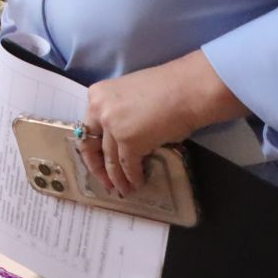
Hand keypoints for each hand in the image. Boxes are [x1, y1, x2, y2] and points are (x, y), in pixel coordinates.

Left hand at [76, 50, 246, 195]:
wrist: (189, 89)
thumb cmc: (168, 88)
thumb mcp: (129, 96)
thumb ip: (118, 113)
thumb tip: (120, 137)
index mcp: (97, 95)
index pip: (87, 128)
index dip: (92, 148)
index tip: (97, 161)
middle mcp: (99, 110)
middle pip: (90, 146)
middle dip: (98, 168)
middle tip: (106, 183)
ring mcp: (112, 126)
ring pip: (110, 159)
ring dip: (117, 179)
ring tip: (124, 190)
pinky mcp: (129, 141)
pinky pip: (128, 165)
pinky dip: (132, 177)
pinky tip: (138, 183)